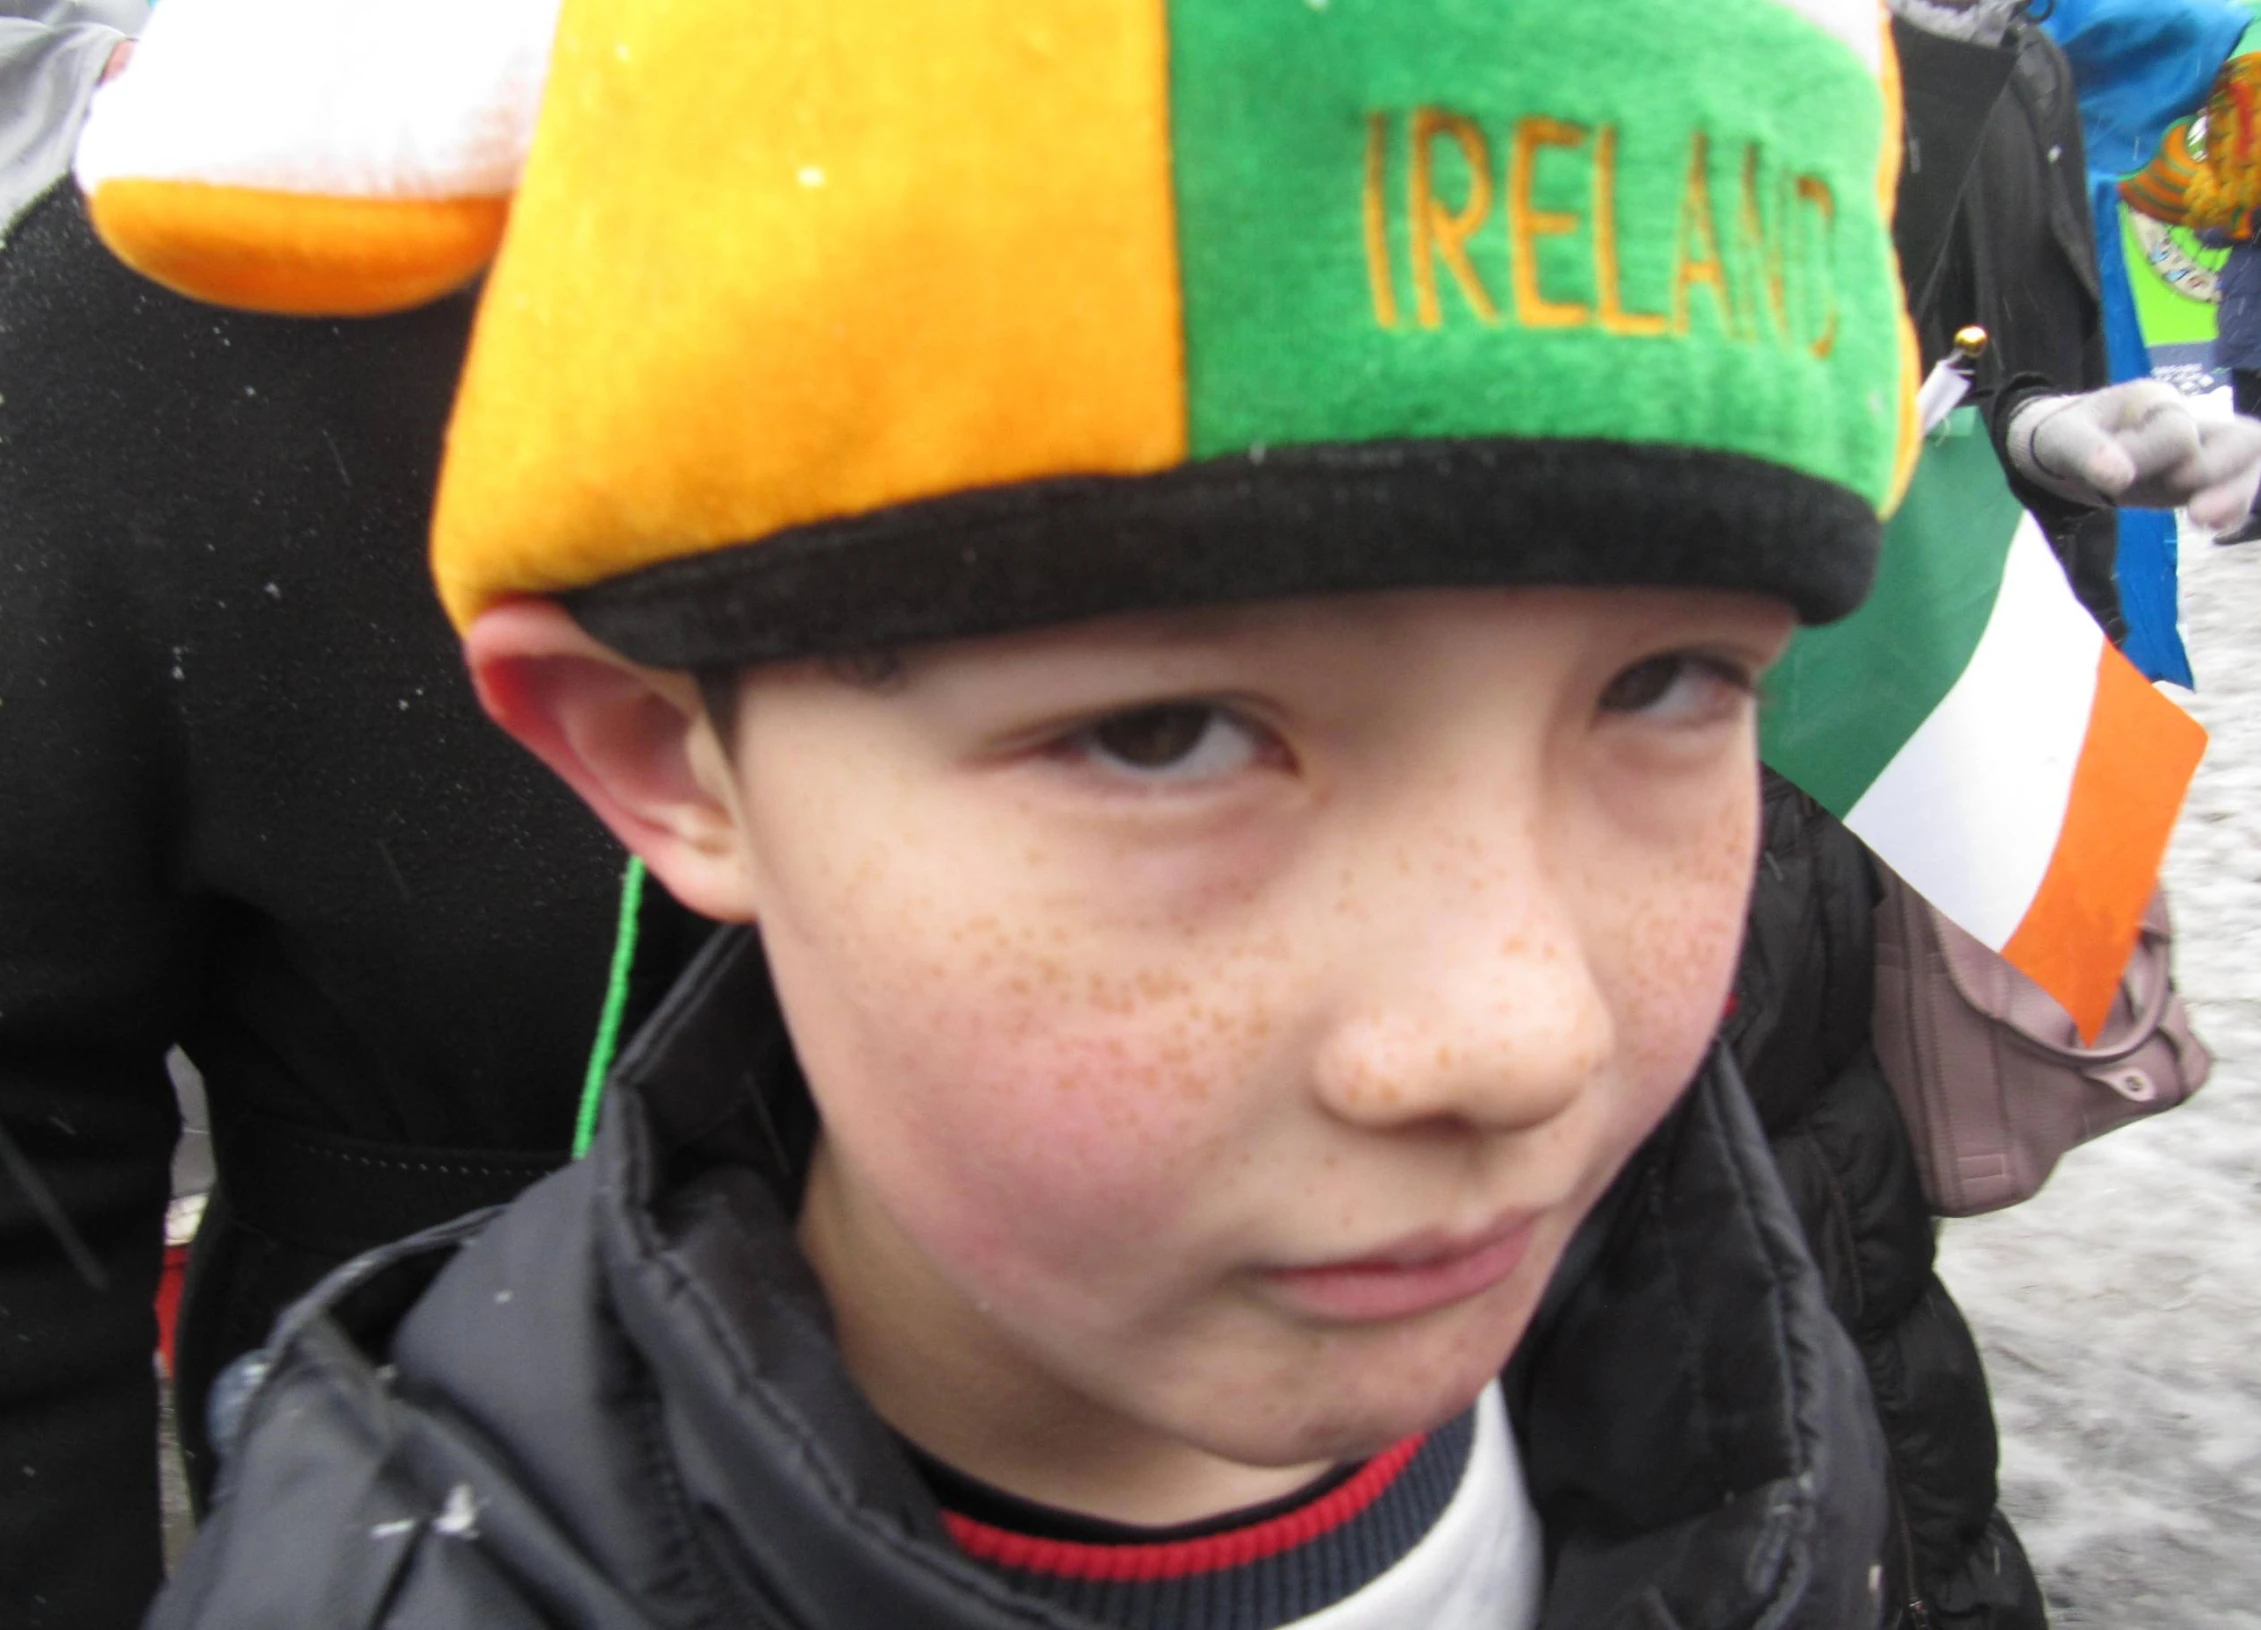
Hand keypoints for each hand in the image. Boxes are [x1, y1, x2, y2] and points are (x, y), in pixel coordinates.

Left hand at [2006, 380, 2260, 530]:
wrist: (2061, 450)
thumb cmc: (2063, 436)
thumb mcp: (2061, 439)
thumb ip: (2087, 452)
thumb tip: (2119, 479)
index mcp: (2156, 401)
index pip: (2176, 432)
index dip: (2151, 458)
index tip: (2114, 476)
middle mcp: (2189, 421)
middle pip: (2240, 439)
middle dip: (2225, 473)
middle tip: (2196, 512)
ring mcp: (2199, 451)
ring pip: (2247, 463)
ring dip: (2237, 493)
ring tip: (2205, 522)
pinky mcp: (2196, 481)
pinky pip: (2232, 489)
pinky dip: (2230, 508)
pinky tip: (2214, 528)